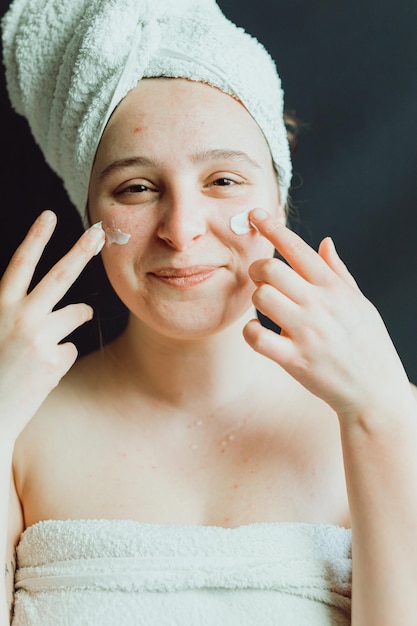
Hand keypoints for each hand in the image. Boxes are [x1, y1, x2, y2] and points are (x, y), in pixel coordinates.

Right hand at [0, 211, 104, 440]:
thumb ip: (18, 310)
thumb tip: (68, 304)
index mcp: (0, 305)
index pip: (19, 264)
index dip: (35, 238)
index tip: (49, 216)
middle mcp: (19, 316)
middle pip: (60, 276)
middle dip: (82, 251)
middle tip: (99, 233)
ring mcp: (39, 338)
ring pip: (78, 313)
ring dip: (77, 318)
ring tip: (45, 345)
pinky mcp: (54, 360)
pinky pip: (71, 349)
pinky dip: (60, 358)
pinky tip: (40, 373)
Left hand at [243, 209, 410, 419]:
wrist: (375, 390)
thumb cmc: (367, 343)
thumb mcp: (360, 302)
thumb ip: (339, 272)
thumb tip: (325, 241)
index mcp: (334, 288)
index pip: (297, 248)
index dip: (272, 227)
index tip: (254, 214)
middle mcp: (319, 305)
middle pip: (272, 269)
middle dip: (257, 268)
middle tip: (259, 277)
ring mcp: (307, 333)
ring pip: (263, 297)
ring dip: (256, 298)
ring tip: (266, 307)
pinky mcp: (295, 360)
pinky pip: (258, 338)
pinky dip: (250, 332)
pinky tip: (257, 332)